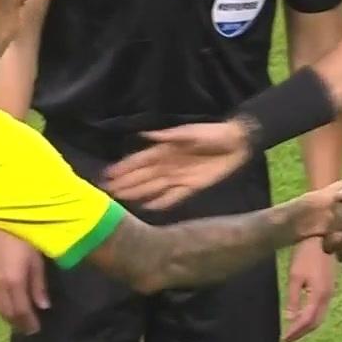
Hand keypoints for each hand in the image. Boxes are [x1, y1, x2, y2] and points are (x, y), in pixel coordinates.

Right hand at [0, 228, 49, 334]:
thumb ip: (38, 284)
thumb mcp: (37, 258)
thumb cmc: (24, 234)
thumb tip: (43, 306)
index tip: (36, 330)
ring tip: (19, 321)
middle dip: (18, 323)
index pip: (21, 310)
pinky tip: (7, 307)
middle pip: (7, 312)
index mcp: (13, 281)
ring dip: (8, 317)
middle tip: (28, 329)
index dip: (28, 322)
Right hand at [103, 121, 250, 209]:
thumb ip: (169, 137)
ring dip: (137, 193)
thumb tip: (145, 136)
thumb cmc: (211, 134)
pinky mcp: (191, 187)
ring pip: (153, 188)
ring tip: (120, 199)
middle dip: (125, 183)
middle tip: (106, 192)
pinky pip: (173, 196)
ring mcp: (178, 177)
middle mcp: (168, 165)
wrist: (235, 143)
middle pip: (142, 176)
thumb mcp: (189, 132)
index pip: (140, 160)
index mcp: (165, 150)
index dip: (124, 167)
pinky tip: (148, 208)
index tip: (107, 174)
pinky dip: (161, 202)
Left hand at [281, 238, 335, 341]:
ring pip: (319, 317)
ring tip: (292, 332)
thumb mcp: (295, 276)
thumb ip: (293, 298)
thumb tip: (290, 318)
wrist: (320, 238)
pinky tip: (301, 317)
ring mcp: (330, 292)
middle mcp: (327, 296)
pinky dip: (311, 318)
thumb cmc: (305, 255)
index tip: (283, 339)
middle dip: (301, 333)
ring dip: (306, 327)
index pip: (307, 320)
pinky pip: (321, 309)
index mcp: (319, 294)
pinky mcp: (329, 288)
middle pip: (315, 322)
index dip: (295, 332)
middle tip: (286, 340)